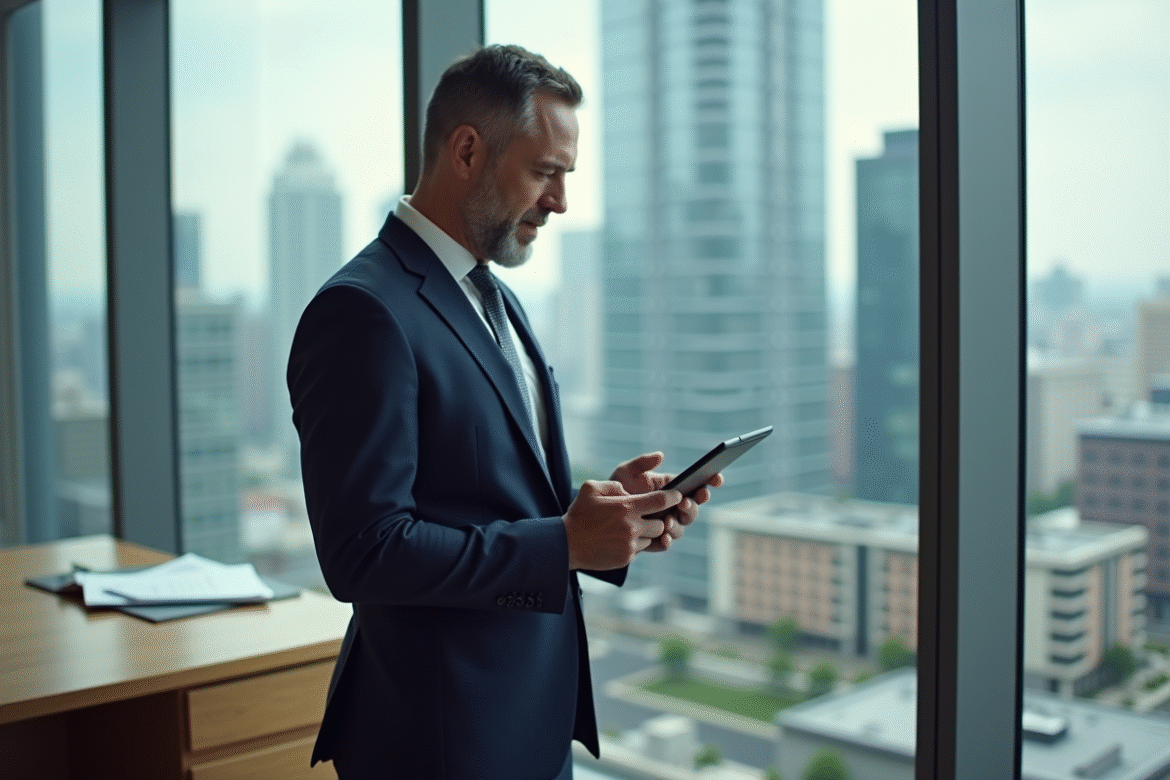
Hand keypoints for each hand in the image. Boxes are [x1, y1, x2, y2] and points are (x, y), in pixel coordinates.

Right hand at [563, 480, 680, 570]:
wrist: (566, 544)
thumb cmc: (579, 514)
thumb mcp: (592, 488)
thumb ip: (614, 486)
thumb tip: (628, 491)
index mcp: (626, 507)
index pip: (661, 501)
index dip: (673, 497)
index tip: (678, 496)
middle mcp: (632, 527)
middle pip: (662, 524)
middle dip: (659, 519)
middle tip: (650, 516)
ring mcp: (630, 545)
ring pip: (652, 538)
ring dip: (647, 533)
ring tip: (631, 528)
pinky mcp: (626, 558)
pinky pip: (640, 550)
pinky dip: (635, 544)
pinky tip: (620, 539)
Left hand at [609, 452, 722, 552]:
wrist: (599, 515)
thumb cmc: (616, 489)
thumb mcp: (625, 472)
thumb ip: (642, 463)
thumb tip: (661, 455)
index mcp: (671, 489)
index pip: (696, 485)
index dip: (710, 482)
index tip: (716, 478)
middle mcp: (672, 507)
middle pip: (693, 508)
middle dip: (692, 506)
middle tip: (683, 502)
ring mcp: (666, 524)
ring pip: (681, 527)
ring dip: (678, 524)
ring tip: (667, 521)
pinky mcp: (655, 540)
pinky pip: (666, 543)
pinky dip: (667, 541)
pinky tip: (664, 538)